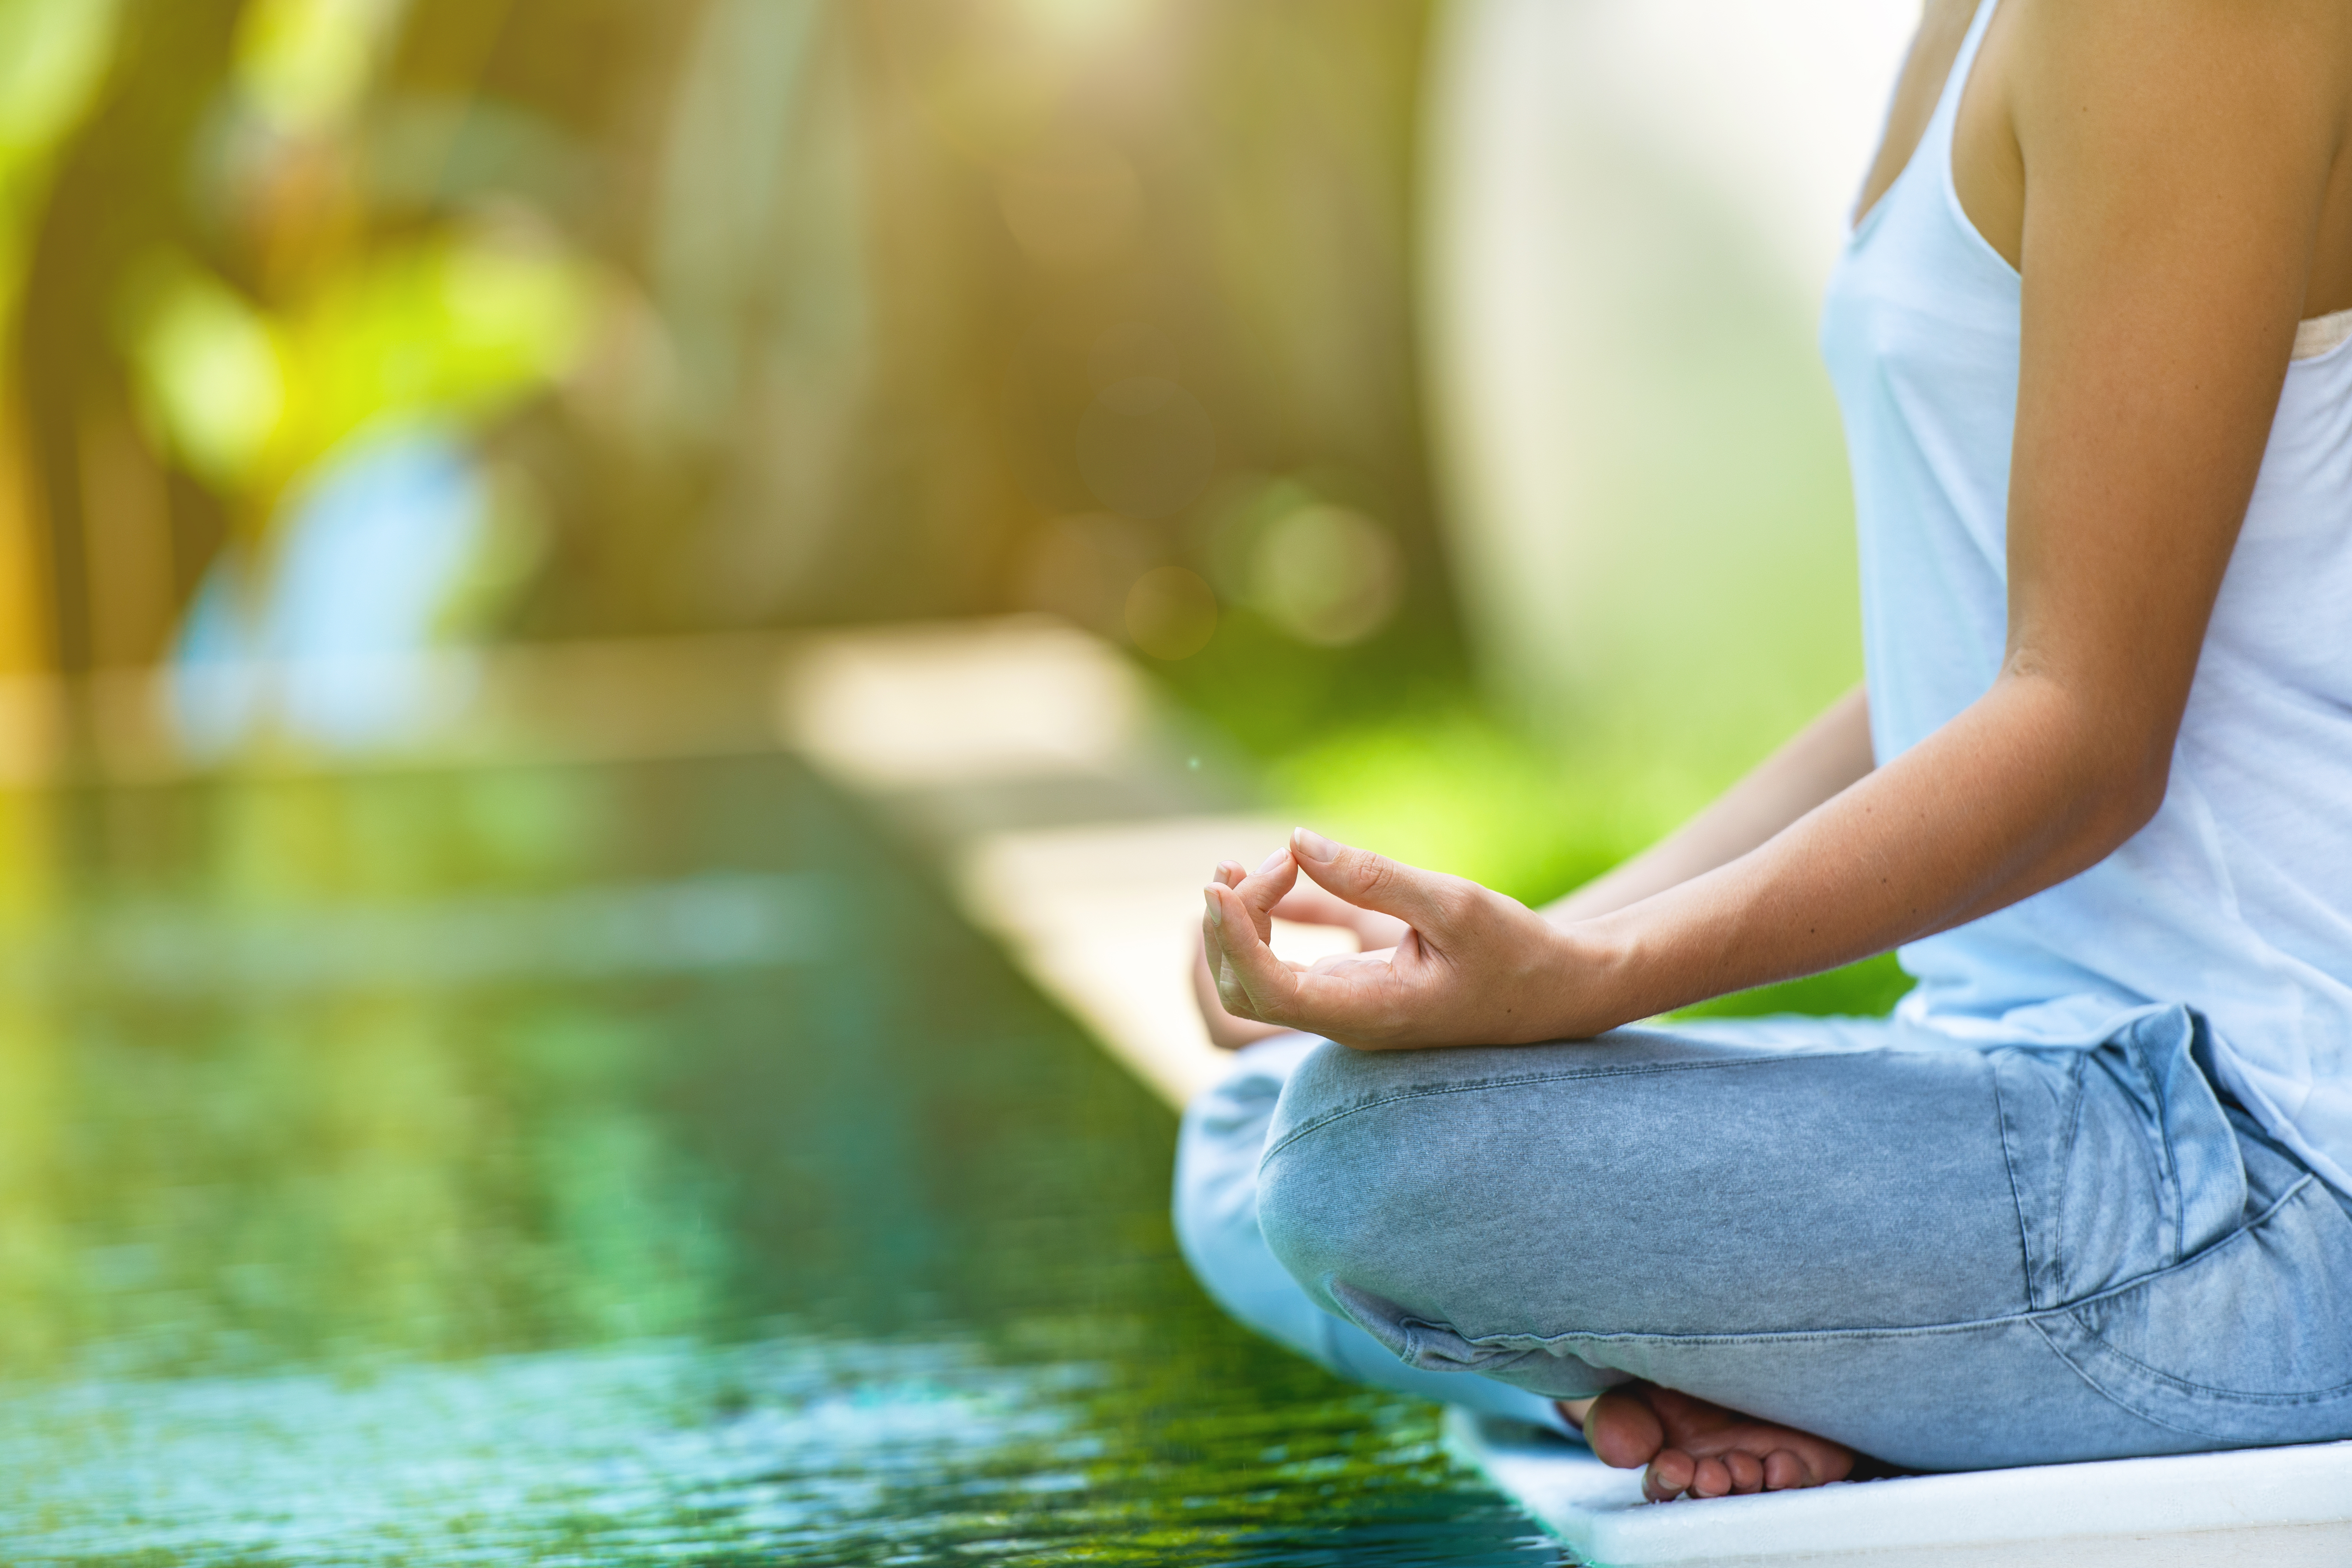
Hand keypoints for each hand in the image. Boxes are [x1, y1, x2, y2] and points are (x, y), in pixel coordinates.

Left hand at [1202, 828, 1599, 1050]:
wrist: (1559, 991)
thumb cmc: (1518, 951)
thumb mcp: (1454, 904)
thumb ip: (1374, 877)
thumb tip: (1298, 842)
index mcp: (1367, 1012)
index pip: (1267, 989)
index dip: (1231, 937)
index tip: (1218, 883)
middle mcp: (1346, 1022)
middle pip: (1244, 991)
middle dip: (1227, 925)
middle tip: (1249, 862)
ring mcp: (1345, 1013)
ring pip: (1256, 983)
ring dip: (1237, 926)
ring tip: (1245, 865)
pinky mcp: (1352, 995)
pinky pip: (1284, 969)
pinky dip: (1264, 926)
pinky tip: (1280, 878)